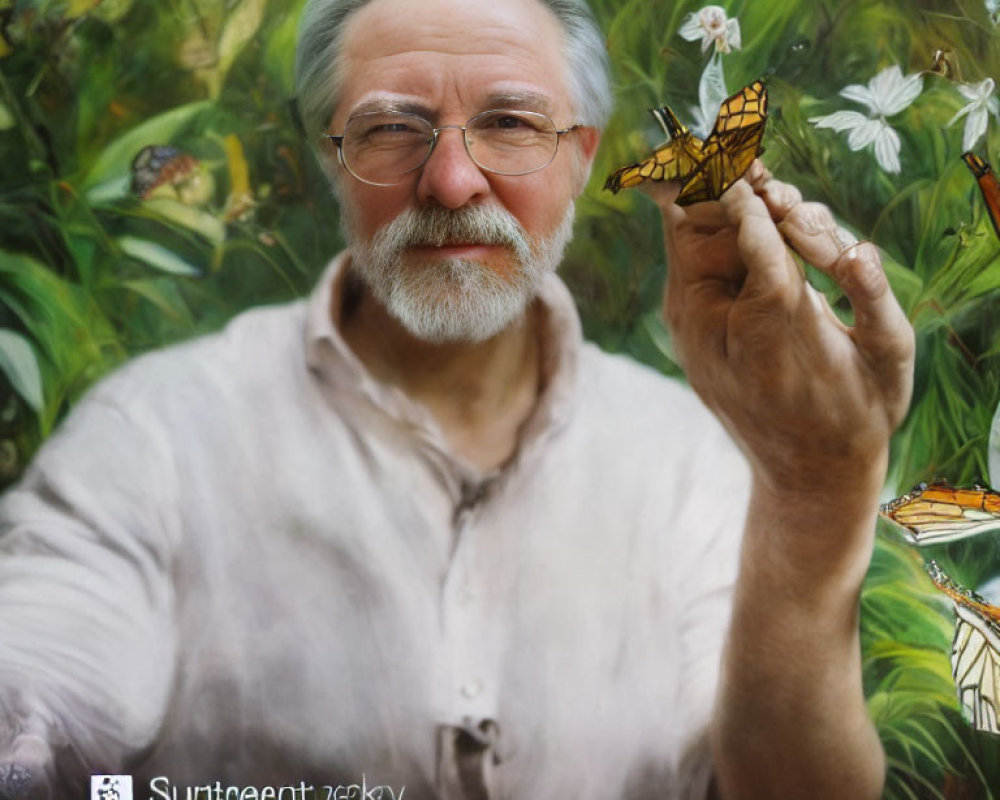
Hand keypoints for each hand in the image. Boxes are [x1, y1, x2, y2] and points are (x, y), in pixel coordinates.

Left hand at [644, 163, 914, 501]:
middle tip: (746, 154)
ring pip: (691, 235)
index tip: (734, 140)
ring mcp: (692, 324)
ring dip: (717, 197)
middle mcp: (714, 323)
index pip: (748, 235)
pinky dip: (709, 224)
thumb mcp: (885, 353)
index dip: (743, 183)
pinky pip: (689, 258)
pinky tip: (738, 199)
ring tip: (754, 176)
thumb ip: (868, 295)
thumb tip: (857, 251)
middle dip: (725, 180)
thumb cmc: (859, 411)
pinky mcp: (689, 326)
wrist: (808, 472)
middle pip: (702, 223)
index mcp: (767, 326)